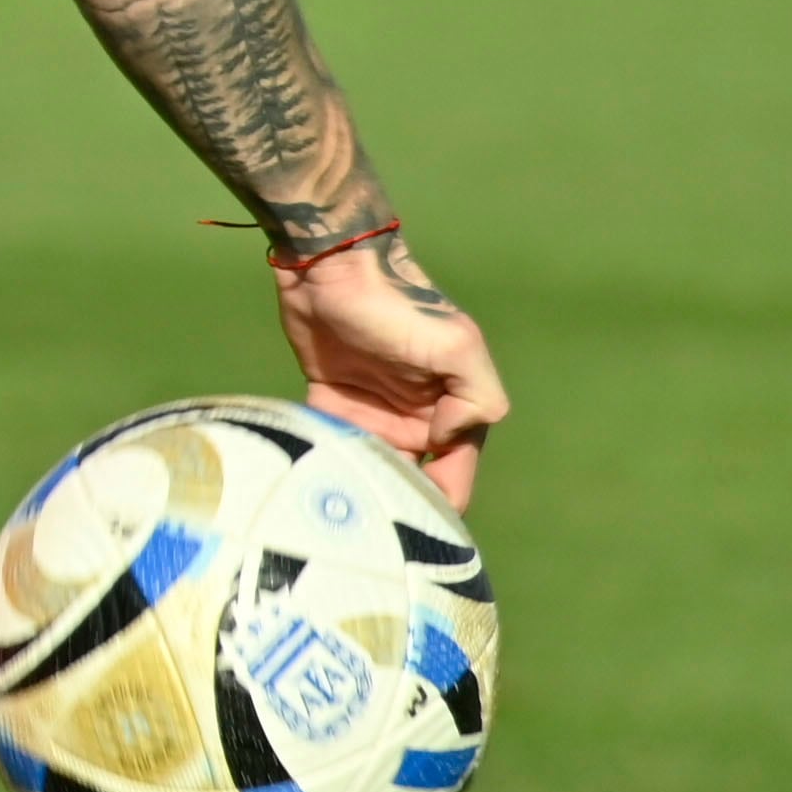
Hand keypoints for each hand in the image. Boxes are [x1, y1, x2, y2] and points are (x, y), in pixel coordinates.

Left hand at [273, 239, 508, 510]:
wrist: (329, 267)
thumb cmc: (397, 305)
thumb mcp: (457, 343)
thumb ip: (477, 396)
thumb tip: (447, 439)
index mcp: (452, 409)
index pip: (456, 471)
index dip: (442, 500)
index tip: (415, 524)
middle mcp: (416, 417)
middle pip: (412, 478)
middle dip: (394, 501)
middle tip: (366, 522)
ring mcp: (373, 411)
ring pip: (371, 466)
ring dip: (359, 485)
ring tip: (339, 506)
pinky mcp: (331, 401)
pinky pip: (333, 443)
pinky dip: (327, 460)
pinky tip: (314, 478)